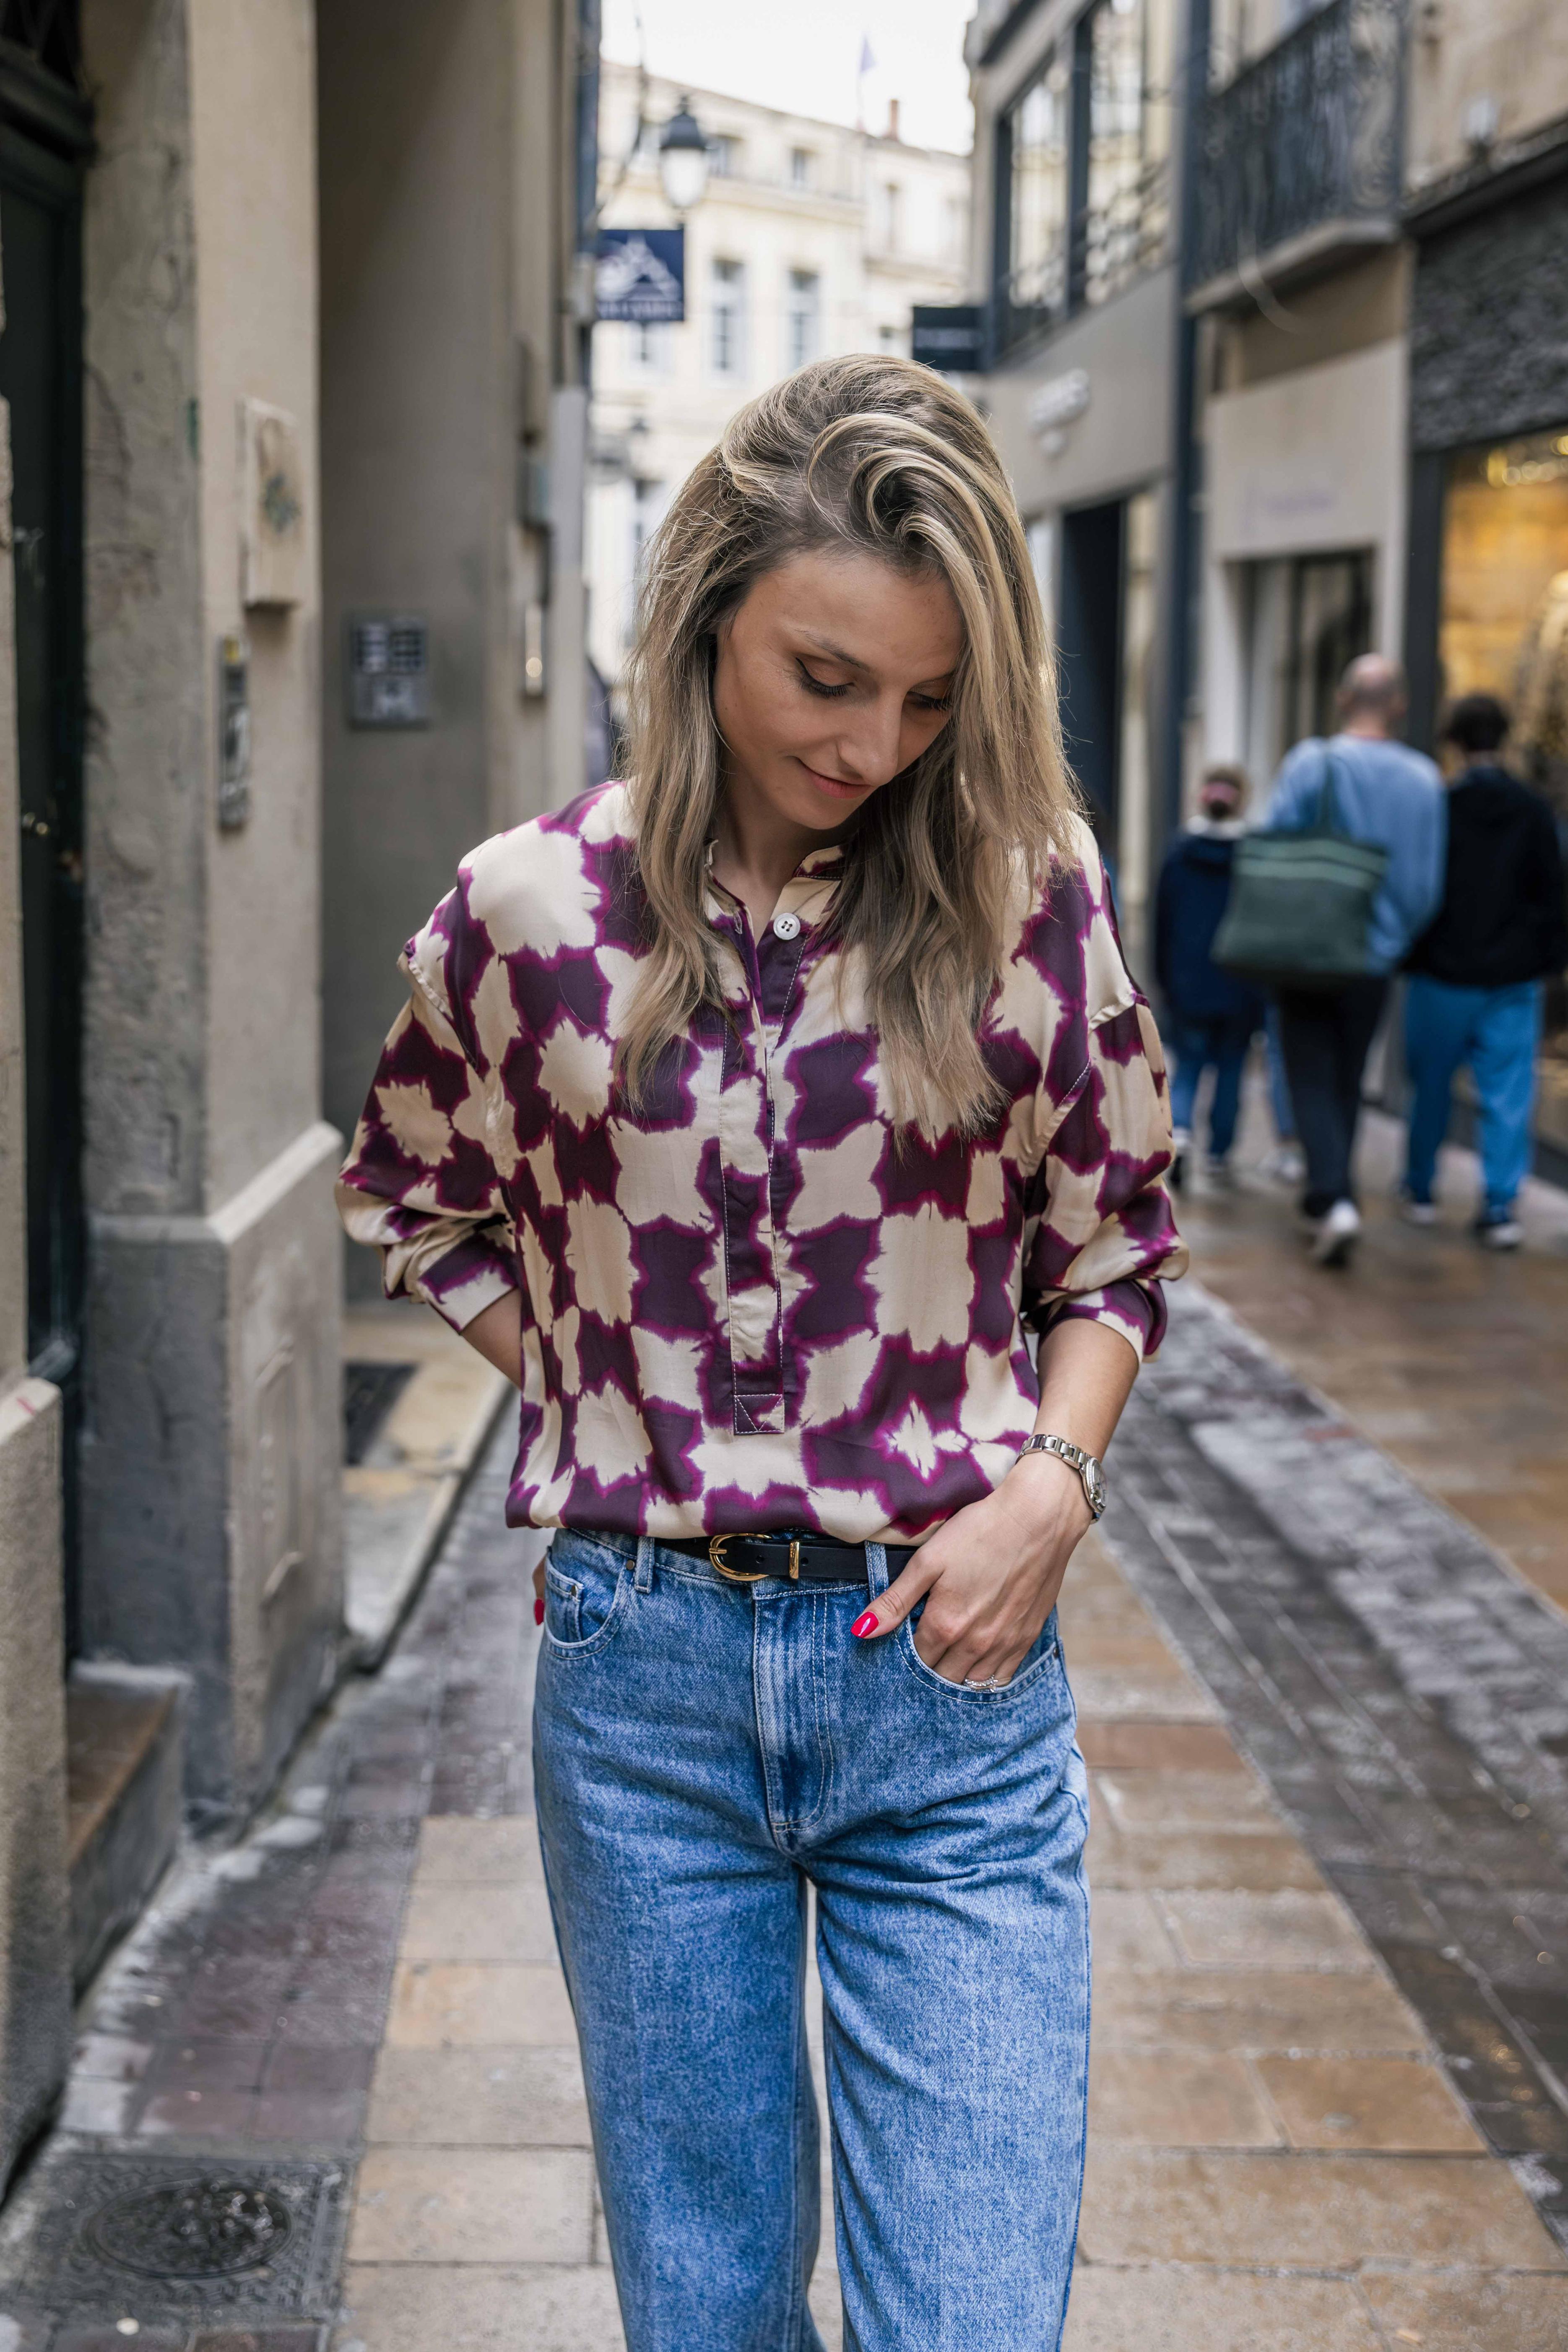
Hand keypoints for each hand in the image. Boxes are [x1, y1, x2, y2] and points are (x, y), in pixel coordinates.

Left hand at [853, 1453, 1092, 1685]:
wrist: (1040, 1519)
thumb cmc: (981, 1532)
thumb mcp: (929, 1559)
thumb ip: (895, 1600)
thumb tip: (861, 1631)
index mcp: (946, 1625)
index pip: (915, 1661)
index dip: (904, 1656)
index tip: (900, 1644)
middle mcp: (975, 1644)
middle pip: (942, 1678)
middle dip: (927, 1671)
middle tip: (922, 1651)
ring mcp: (1004, 1644)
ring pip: (972, 1684)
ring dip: (955, 1677)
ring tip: (946, 1661)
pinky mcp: (1027, 1638)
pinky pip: (1002, 1678)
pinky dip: (986, 1679)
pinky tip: (976, 1665)